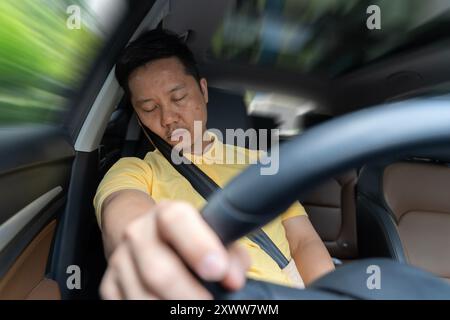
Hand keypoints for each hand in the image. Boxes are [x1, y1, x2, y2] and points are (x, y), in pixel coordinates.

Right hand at [100, 200, 249, 298]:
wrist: (149, 237)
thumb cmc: (191, 238)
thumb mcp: (213, 235)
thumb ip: (230, 253)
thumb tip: (233, 280)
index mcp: (166, 214)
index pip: (176, 220)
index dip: (198, 246)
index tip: (218, 271)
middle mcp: (138, 233)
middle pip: (157, 270)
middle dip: (187, 294)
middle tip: (210, 305)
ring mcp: (120, 260)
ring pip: (142, 296)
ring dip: (170, 309)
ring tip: (192, 310)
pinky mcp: (109, 285)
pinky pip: (127, 306)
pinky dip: (153, 312)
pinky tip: (169, 308)